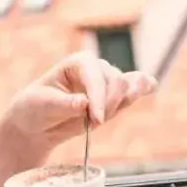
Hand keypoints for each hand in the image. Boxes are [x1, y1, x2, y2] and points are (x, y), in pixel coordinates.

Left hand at [0, 52, 156, 180]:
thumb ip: (65, 104)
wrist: (37, 124)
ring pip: (127, 89)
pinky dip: (143, 88)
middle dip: (109, 104)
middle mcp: (96, 67)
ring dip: (117, 106)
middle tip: (93, 124)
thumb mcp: (43, 106)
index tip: (96, 120)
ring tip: (97, 119)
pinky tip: (151, 86)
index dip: (99, 98)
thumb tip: (84, 103)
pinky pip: (134, 88)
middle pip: (116, 81)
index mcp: (78, 62)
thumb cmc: (35, 109)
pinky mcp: (113, 97)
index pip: (96, 76)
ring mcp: (106, 82)